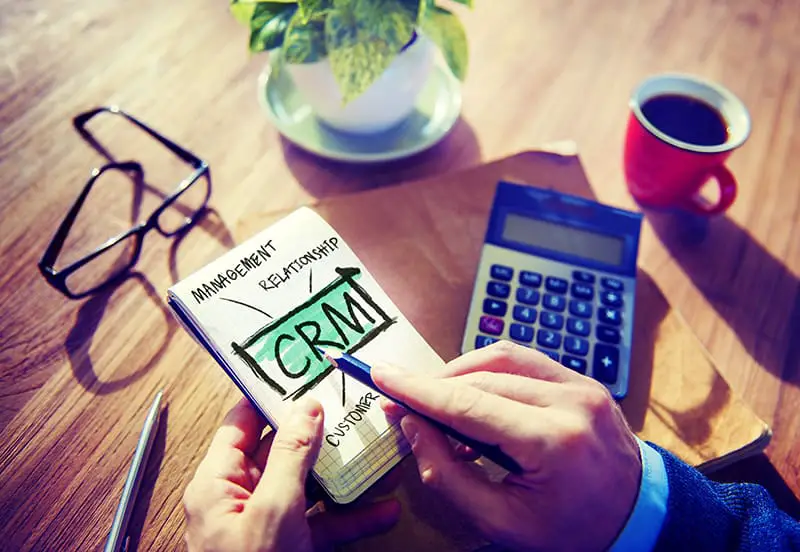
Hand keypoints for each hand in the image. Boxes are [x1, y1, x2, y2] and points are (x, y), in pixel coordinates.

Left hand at [183, 397, 400, 551]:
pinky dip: (351, 518)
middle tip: (351, 409)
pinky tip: (383, 509)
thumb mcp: (274, 509)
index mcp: (218, 482)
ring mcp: (267, 526)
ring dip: (344, 477)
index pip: (241, 423)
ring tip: (378, 456)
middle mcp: (240, 499)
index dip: (271, 397)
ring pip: (308, 488)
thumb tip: (306, 408)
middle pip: (282, 453)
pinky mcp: (289, 549)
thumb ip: (290, 456)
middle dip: (321, 436)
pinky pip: (322, 525)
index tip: (303, 374)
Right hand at [372, 341, 640, 551]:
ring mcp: (581, 385)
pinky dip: (488, 370)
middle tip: (399, 403)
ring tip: (435, 403)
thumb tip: (412, 428)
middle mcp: (570, 401)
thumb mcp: (502, 522)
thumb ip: (448, 476)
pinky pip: (523, 360)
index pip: (468, 405)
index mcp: (553, 443)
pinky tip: (472, 394)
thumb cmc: (571, 530)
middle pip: (480, 378)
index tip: (381, 376)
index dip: (418, 390)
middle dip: (433, 387)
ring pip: (500, 357)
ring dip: (459, 374)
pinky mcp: (582, 379)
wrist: (638, 518)